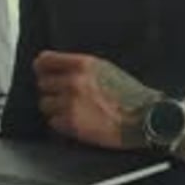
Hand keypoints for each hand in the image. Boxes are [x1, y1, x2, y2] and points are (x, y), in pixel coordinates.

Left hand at [35, 50, 157, 148]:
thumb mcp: (105, 68)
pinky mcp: (71, 123)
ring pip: (45, 104)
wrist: (143, 119)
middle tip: (63, 95)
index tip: (41, 70)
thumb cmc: (130, 95)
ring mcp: (71, 103)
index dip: (42, 67)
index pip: (45, 60)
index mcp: (82, 65)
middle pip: (42, 83)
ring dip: (55, 107)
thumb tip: (59, 67)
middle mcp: (74, 82)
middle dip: (51, 89)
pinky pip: (53, 122)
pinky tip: (76, 120)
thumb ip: (80, 67)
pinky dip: (61, 123)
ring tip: (71, 109)